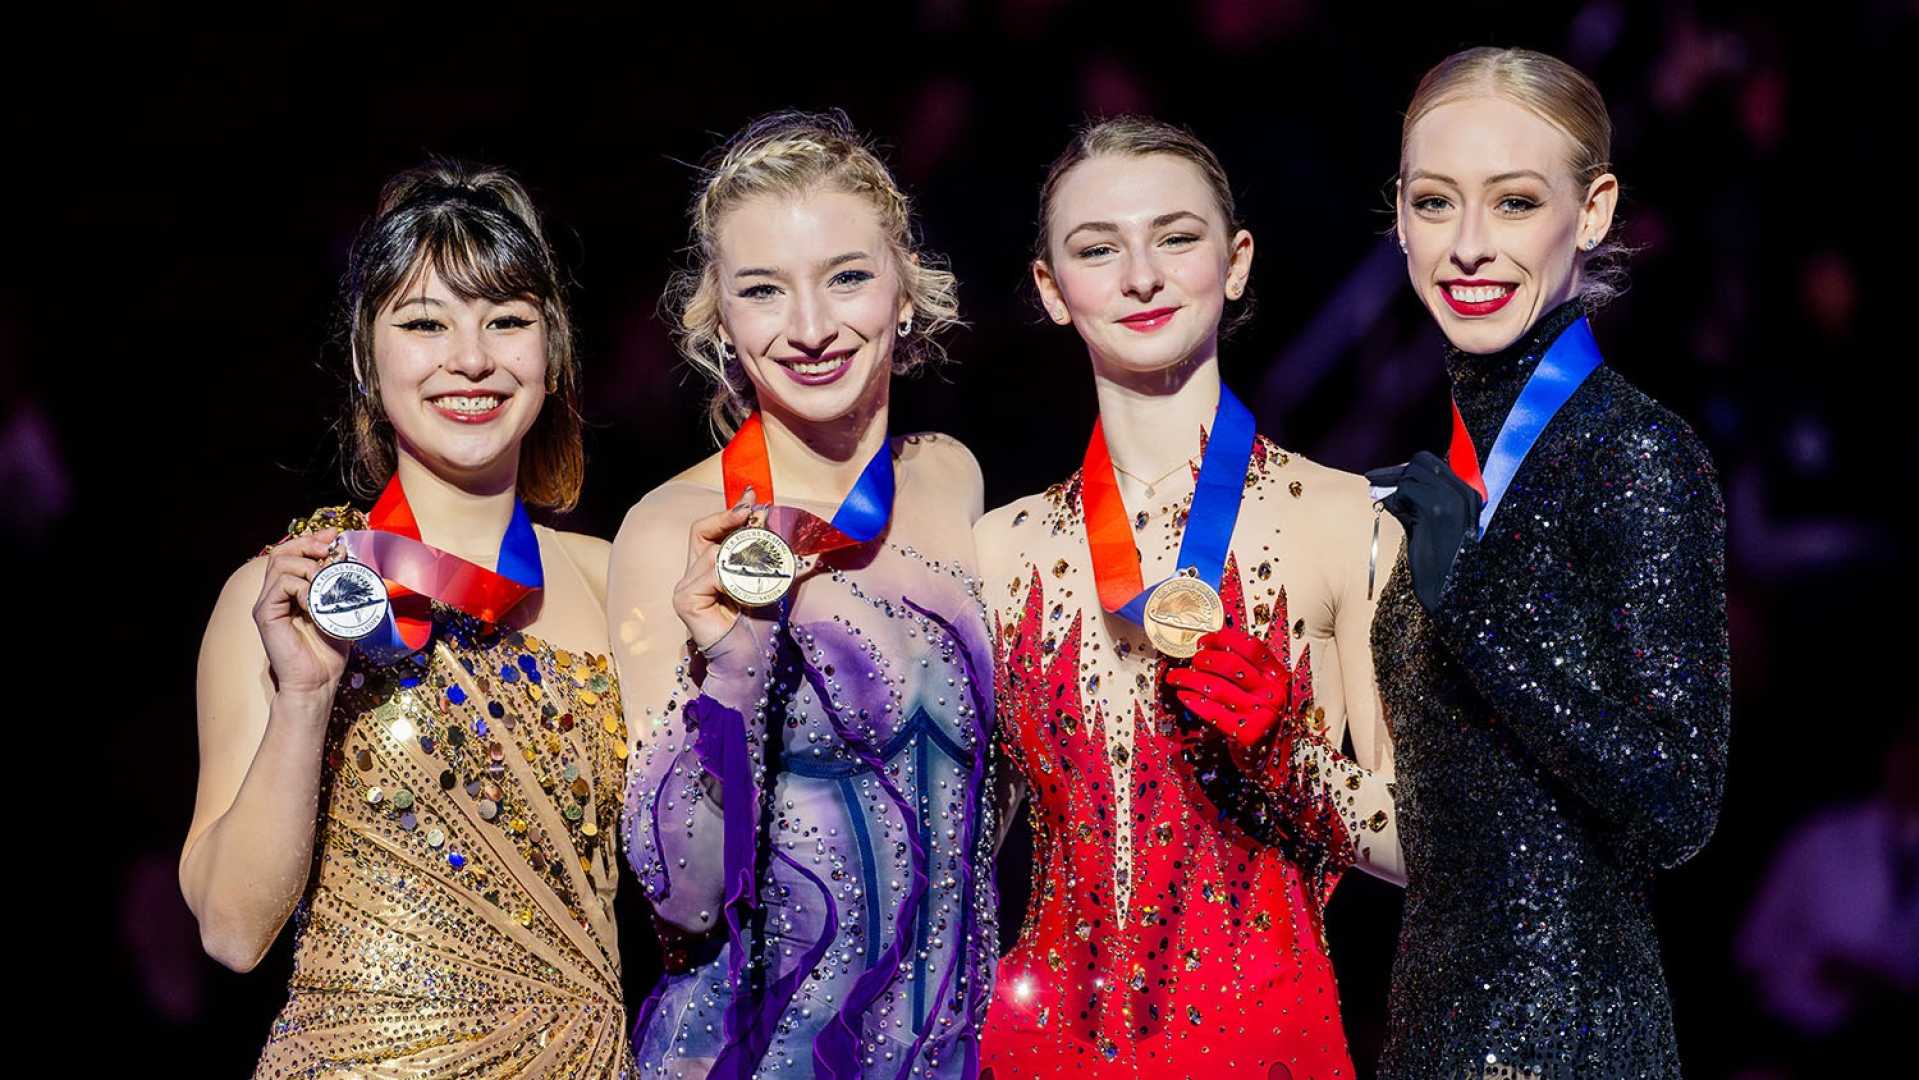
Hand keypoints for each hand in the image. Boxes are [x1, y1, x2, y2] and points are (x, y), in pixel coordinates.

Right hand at [252, 529, 352, 700]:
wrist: (318, 681)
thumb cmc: (329, 651)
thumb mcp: (340, 610)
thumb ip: (340, 585)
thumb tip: (346, 557)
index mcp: (292, 591)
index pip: (294, 553)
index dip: (312, 539)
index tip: (335, 535)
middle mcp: (276, 594)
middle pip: (281, 551)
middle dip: (308, 543)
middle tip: (330, 549)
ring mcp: (268, 603)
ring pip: (280, 563)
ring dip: (309, 566)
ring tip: (326, 584)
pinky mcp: (265, 614)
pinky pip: (281, 585)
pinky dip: (302, 587)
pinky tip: (315, 603)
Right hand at [673, 487, 760, 652]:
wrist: (751, 662)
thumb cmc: (758, 626)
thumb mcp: (765, 581)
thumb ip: (764, 554)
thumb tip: (774, 520)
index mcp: (707, 570)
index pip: (709, 529)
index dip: (728, 511)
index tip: (752, 496)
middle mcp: (691, 576)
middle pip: (704, 533)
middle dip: (733, 520)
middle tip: (760, 513)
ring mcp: (684, 588)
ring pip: (713, 555)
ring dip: (743, 560)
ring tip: (763, 575)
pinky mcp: (684, 600)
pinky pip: (711, 575)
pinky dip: (733, 581)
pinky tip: (745, 595)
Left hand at [1163, 625, 1297, 748]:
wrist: (1273, 757)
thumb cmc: (1262, 718)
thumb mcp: (1265, 689)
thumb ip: (1248, 670)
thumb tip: (1209, 649)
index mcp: (1278, 676)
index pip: (1250, 647)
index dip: (1223, 639)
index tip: (1204, 641)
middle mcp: (1273, 693)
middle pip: (1230, 664)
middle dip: (1203, 659)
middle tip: (1191, 661)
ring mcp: (1260, 713)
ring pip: (1216, 686)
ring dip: (1189, 678)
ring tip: (1176, 677)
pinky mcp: (1246, 734)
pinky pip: (1212, 712)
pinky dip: (1193, 702)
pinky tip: (1183, 696)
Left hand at [1366, 450, 1482, 613]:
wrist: (1448, 590)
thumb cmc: (1437, 562)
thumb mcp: (1429, 524)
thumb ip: (1417, 501)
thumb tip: (1388, 484)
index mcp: (1469, 495)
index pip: (1432, 463)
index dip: (1404, 468)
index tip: (1381, 476)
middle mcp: (1465, 494)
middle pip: (1422, 462)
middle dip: (1393, 472)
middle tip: (1372, 482)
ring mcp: (1454, 501)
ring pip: (1412, 474)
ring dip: (1390, 487)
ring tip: (1379, 501)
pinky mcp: (1438, 511)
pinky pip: (1407, 491)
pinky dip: (1392, 499)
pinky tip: (1389, 511)